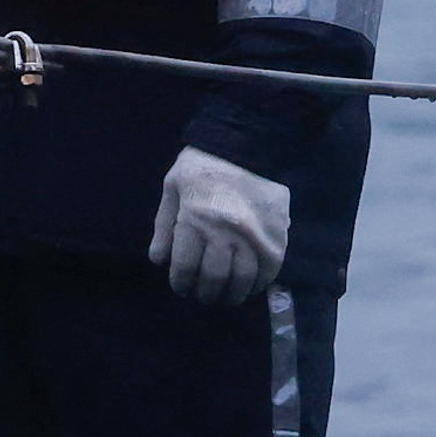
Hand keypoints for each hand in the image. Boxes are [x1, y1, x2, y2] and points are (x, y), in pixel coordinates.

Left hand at [150, 146, 287, 307]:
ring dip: (230, 294)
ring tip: (224, 295)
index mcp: (195, 219)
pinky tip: (248, 286)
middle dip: (203, 292)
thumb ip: (164, 225)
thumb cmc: (203, 164)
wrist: (247, 142)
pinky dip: (256, 285)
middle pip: (213, 278)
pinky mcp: (276, 236)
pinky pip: (268, 272)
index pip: (185, 267)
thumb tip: (159, 261)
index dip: (181, 283)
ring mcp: (254, 236)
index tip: (181, 286)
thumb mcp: (173, 187)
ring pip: (241, 280)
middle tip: (201, 294)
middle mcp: (225, 232)